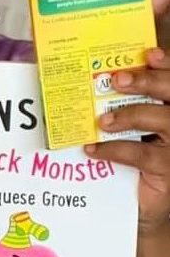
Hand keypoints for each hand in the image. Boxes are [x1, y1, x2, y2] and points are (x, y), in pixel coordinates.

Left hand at [86, 49, 169, 232]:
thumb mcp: (134, 129)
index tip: (148, 54)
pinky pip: (141, 154)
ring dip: (130, 115)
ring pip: (163, 120)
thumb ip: (127, 106)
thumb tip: (100, 83)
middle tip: (118, 79)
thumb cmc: (139, 160)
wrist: (144, 201)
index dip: (166, 64)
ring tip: (102, 119)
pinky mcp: (169, 169)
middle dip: (148, 81)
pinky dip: (113, 149)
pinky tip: (93, 148)